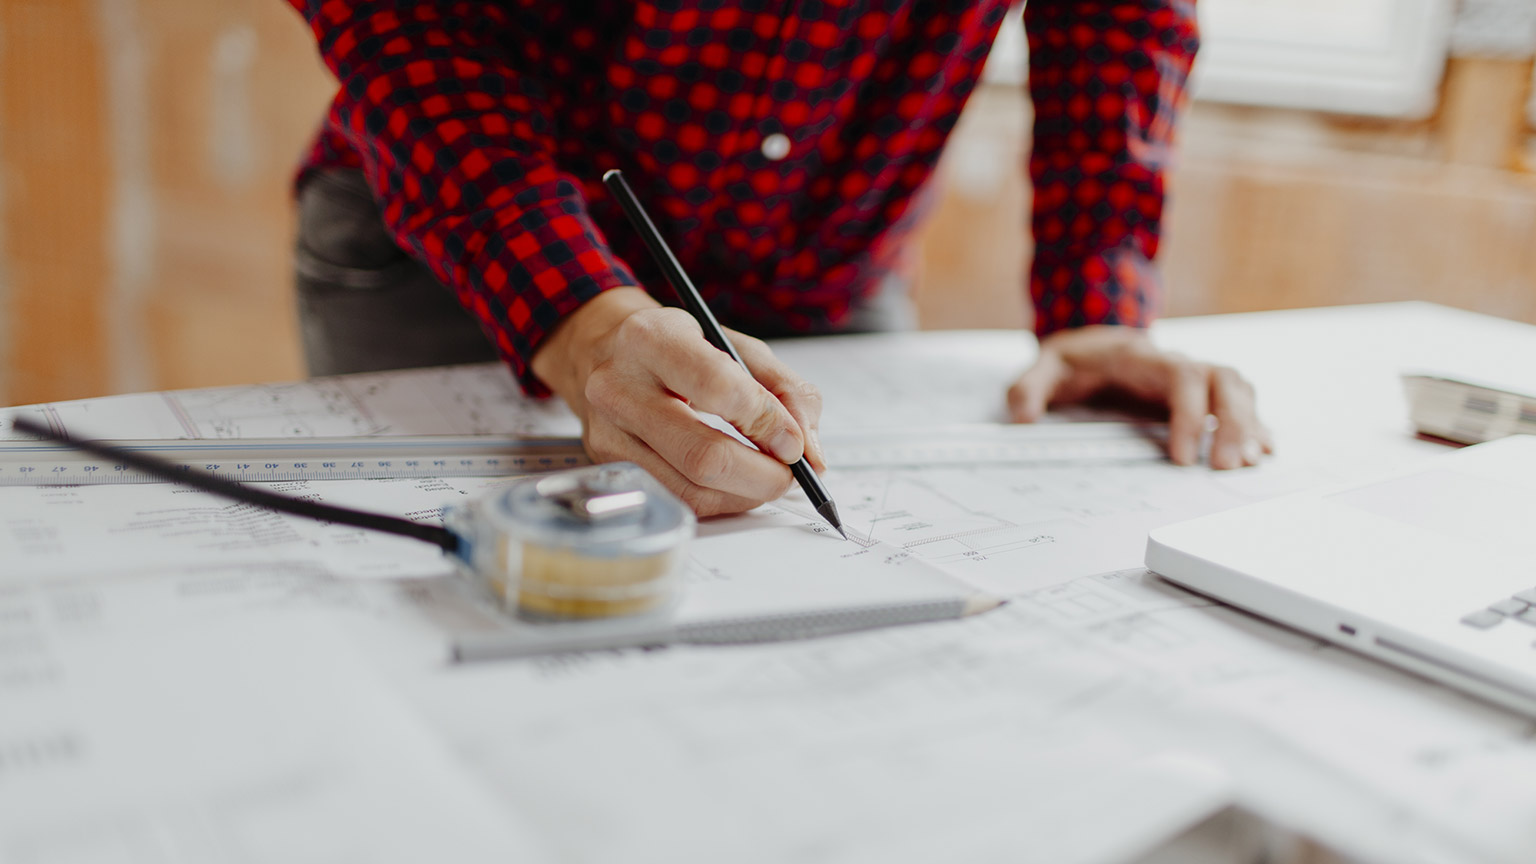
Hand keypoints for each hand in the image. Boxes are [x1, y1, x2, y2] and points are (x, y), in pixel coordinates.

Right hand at [531, 288, 825, 515]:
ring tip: (768, 477)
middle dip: (764, 475)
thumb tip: (810, 451)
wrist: (601, 348)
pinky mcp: (607, 464)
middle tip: (791, 472)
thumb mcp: (733, 343)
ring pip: (691, 490)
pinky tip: (736, 483)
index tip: (795, 442)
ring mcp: (608, 431)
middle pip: (703, 455)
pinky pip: (677, 500)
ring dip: (746, 494)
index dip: (766, 422)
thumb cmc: (674, 344)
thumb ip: (784, 389)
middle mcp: (619, 386)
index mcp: (652, 339)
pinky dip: (721, 499)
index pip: (718, 388)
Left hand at [1007, 325, 1272, 468]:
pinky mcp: (1199, 395)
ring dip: (1250, 423)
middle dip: (1233, 422)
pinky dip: (1255, 423)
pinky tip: (1266, 449)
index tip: (1182, 455)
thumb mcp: (1043, 366)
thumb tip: (1022, 417)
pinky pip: (1238, 402)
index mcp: (1142, 357)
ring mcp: (1192, 377)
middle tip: (1228, 467)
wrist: (1090, 342)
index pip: (1182, 376)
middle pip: (1224, 380)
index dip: (1190, 413)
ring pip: (1238, 388)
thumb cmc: (1071, 359)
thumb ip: (1028, 388)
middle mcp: (1176, 364)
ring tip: (1252, 463)